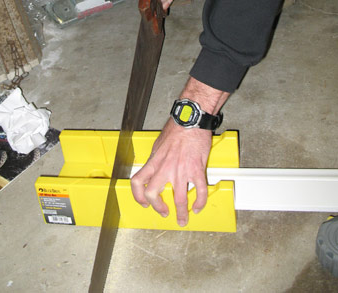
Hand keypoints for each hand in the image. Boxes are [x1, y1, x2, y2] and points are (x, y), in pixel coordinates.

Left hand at [130, 77, 229, 226]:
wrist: (190, 120)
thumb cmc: (176, 128)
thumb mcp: (159, 144)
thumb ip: (156, 158)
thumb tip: (155, 167)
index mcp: (154, 161)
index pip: (138, 182)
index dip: (138, 196)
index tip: (144, 202)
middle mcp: (165, 168)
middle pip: (154, 195)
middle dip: (158, 208)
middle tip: (164, 212)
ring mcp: (181, 171)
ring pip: (179, 199)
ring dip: (181, 213)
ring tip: (183, 218)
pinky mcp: (197, 170)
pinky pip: (199, 191)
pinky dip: (200, 202)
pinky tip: (198, 206)